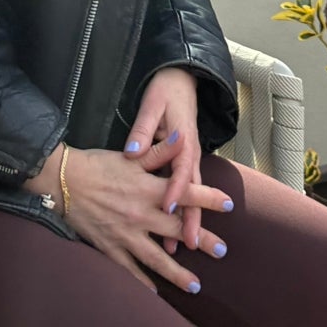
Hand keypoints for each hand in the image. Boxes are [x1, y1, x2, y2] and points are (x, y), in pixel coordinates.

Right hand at [21, 137, 221, 290]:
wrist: (63, 181)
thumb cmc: (98, 165)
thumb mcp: (131, 157)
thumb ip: (159, 151)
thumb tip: (184, 139)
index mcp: (148, 189)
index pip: (185, 193)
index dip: (209, 198)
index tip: (229, 204)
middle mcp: (140, 214)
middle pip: (177, 230)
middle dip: (202, 241)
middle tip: (222, 251)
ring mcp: (125, 234)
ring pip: (156, 258)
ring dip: (177, 273)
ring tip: (196, 286)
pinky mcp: (109, 247)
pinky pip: (128, 269)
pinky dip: (142, 282)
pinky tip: (155, 294)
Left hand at [126, 68, 229, 254]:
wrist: (181, 79)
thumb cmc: (166, 91)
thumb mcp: (152, 104)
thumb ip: (144, 129)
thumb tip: (134, 151)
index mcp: (183, 140)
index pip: (181, 170)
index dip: (176, 190)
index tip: (168, 207)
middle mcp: (188, 154)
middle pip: (192, 191)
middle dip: (192, 218)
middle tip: (188, 242)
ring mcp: (187, 160)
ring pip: (189, 195)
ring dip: (185, 220)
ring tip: (179, 247)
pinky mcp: (181, 162)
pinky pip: (183, 189)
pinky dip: (180, 210)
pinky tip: (171, 230)